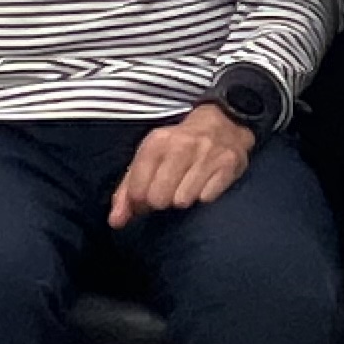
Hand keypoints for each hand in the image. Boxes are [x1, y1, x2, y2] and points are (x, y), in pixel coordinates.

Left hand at [109, 106, 252, 226]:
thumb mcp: (149, 158)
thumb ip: (128, 190)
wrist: (224, 122)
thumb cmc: (179, 146)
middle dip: (160, 202)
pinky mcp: (228, 164)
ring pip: (183, 200)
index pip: (137, 189)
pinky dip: (204, 196)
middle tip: (167, 193)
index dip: (138, 203)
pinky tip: (204, 185)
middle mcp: (182, 146)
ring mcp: (207, 154)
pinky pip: (207, 198)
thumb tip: (115, 221)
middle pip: (159, 198)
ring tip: (186, 187)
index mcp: (157, 142)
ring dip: (182, 199)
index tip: (146, 199)